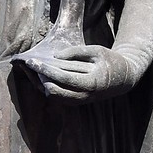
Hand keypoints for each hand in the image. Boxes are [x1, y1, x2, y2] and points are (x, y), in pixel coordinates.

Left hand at [16, 42, 134, 101]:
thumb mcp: (97, 50)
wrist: (124, 78)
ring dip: (40, 84)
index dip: (46, 69)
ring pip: (53, 96)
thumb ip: (76, 52)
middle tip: (28, 64)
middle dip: (39, 77)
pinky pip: (57, 97)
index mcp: (91, 83)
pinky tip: (40, 75)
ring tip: (30, 70)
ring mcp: (80, 101)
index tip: (33, 61)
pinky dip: (47, 87)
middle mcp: (84, 96)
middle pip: (54, 91)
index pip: (62, 78)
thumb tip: (54, 57)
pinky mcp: (76, 101)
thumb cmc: (111, 61)